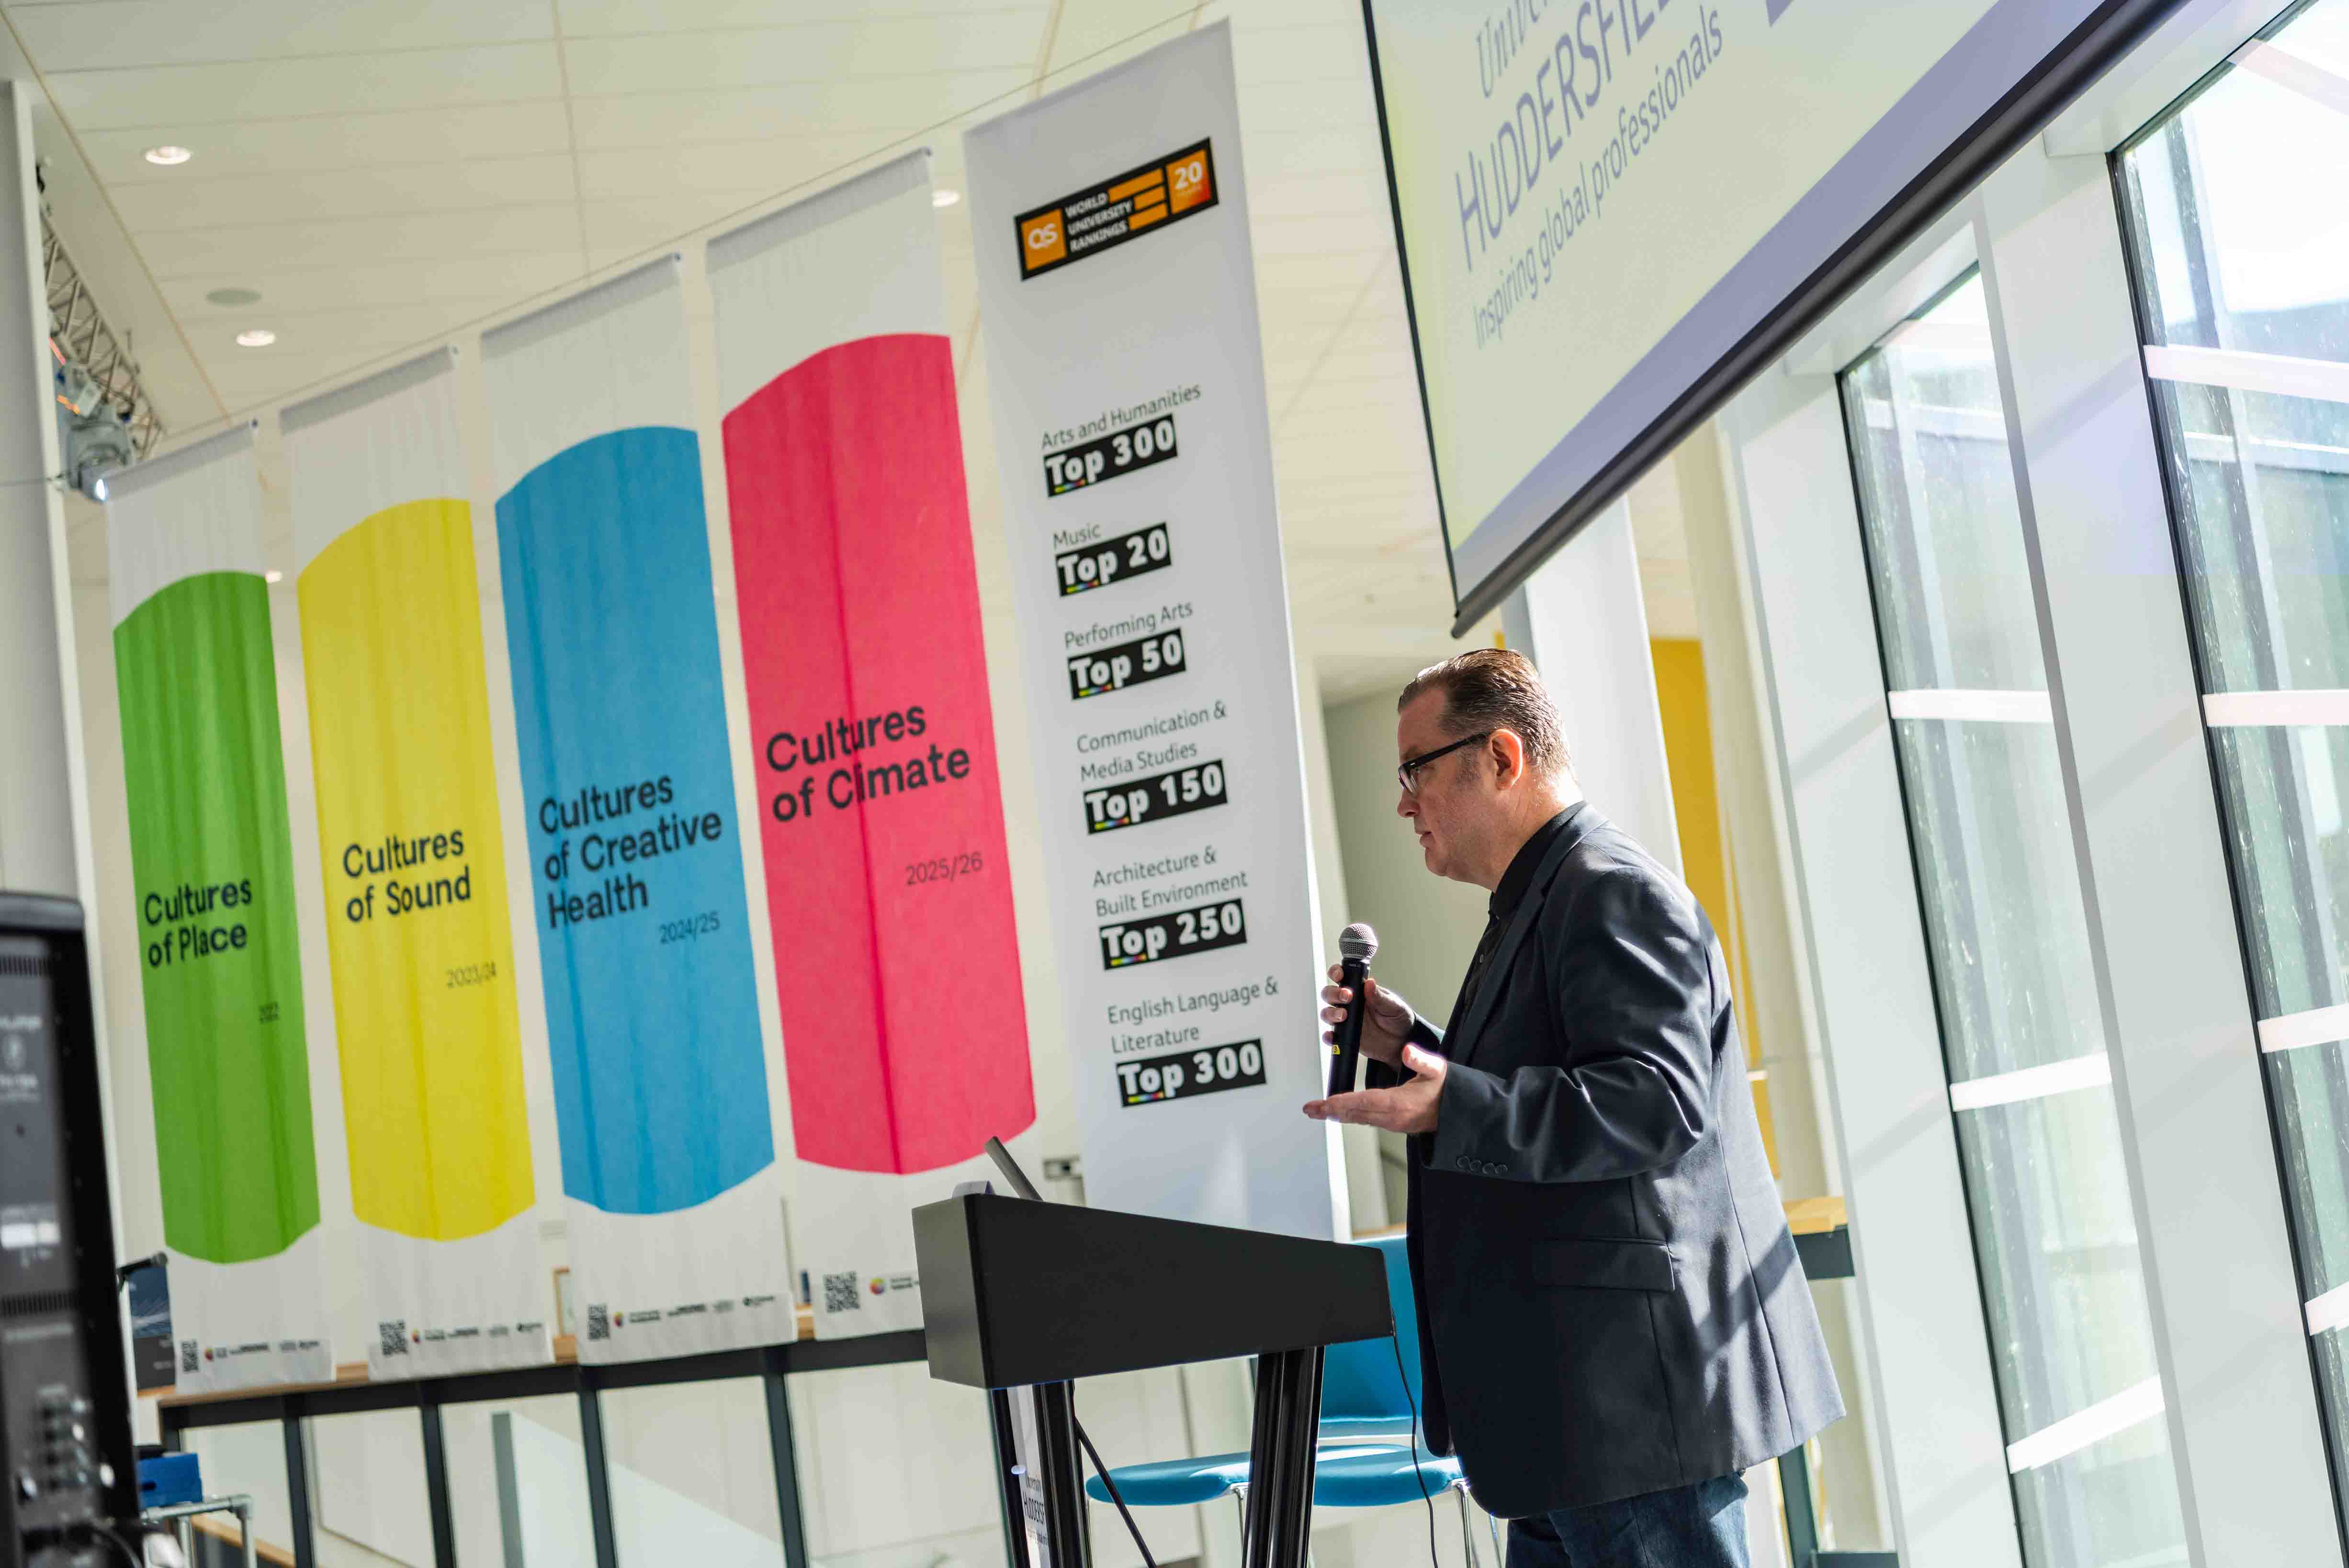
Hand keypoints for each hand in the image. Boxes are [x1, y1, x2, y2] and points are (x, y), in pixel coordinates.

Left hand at [1303, 1043, 1445, 1133]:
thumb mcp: (1438, 1070)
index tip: (1324, 1103)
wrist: (1457, 1112)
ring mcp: (1391, 1123)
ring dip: (1336, 1114)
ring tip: (1316, 1111)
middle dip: (1330, 1111)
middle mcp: (1391, 1117)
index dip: (1342, 1103)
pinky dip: (1349, 1115)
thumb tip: (1406, 1050)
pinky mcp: (1392, 1124)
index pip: (1363, 1102)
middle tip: (1309, 1109)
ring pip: (1358, 1118)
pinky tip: (1338, 1112)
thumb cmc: (1446, 1090)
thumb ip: (1421, 1060)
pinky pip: (1366, 1120)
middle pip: (1355, 1113)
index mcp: (1399, 1103)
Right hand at [1320, 966, 1412, 1065]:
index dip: (1336, 973)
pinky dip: (1328, 1036)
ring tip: (1343, 1016)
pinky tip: (1333, 1035)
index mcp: (1360, 991)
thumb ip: (1379, 996)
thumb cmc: (1398, 1018)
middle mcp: (1350, 1004)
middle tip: (1347, 997)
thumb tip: (1370, 982)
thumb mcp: (1393, 1005)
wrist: (1402, 1041)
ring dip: (1330, 1013)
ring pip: (1327, 1013)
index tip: (1340, 975)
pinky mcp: (1346, 1036)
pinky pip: (1331, 1036)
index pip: (1343, 977)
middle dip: (1333, 993)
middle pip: (1329, 994)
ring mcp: (1346, 1020)